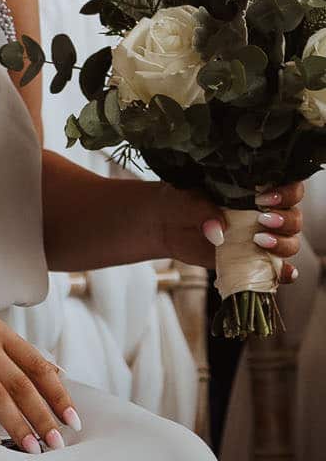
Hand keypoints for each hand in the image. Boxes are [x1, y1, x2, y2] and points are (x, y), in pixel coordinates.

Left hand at [162, 180, 306, 284]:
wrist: (166, 225)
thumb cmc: (181, 203)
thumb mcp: (189, 199)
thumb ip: (204, 210)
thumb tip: (218, 230)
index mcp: (256, 190)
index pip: (289, 187)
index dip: (286, 192)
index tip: (264, 199)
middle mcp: (265, 213)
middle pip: (294, 217)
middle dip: (285, 220)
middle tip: (263, 221)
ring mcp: (262, 236)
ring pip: (291, 241)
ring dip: (283, 244)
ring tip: (260, 242)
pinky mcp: (254, 258)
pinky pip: (278, 268)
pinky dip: (285, 272)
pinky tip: (284, 272)